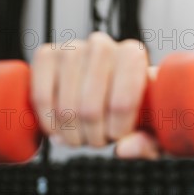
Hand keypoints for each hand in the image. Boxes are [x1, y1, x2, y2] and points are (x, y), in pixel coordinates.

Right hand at [30, 31, 160, 159]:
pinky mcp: (46, 55)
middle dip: (93, 136)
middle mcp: (102, 45)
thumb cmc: (136, 105)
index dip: (117, 130)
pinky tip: (58, 131)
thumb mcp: (152, 127)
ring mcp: (71, 48)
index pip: (121, 103)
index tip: (118, 136)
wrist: (109, 83)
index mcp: (133, 55)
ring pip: (65, 108)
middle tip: (98, 140)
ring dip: (72, 135)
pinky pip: (41, 98)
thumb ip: (148, 143)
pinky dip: (49, 124)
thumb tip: (123, 149)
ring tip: (81, 137)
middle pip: (90, 109)